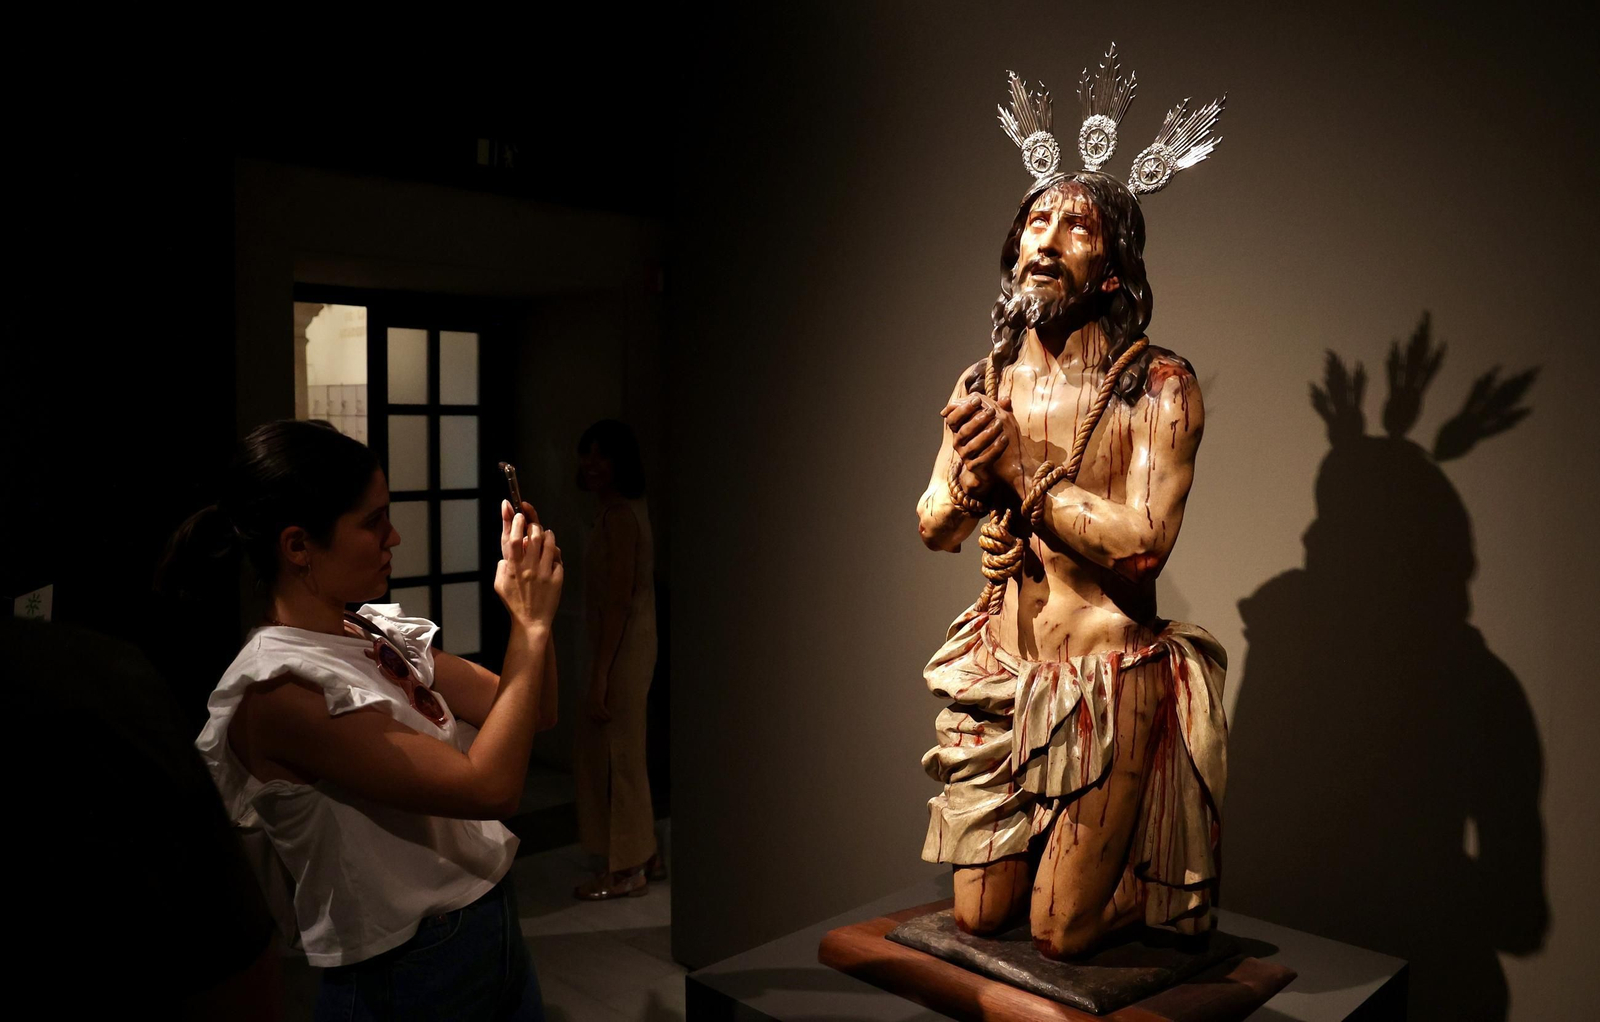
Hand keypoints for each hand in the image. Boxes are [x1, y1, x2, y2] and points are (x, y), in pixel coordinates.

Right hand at [493, 499, 562, 629]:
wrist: (532, 621)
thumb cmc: (514, 602)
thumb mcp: (499, 584)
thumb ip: (501, 566)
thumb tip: (509, 550)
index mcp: (513, 568)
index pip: (512, 538)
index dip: (513, 521)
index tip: (515, 511)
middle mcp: (529, 568)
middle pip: (533, 536)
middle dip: (532, 524)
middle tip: (532, 524)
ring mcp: (544, 573)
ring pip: (549, 543)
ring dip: (547, 534)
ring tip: (545, 535)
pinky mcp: (557, 578)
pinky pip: (558, 558)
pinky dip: (555, 553)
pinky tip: (552, 555)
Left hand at [586, 684, 610, 723]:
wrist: (598, 676)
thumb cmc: (598, 682)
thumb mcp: (596, 690)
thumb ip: (597, 695)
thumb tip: (602, 699)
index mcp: (589, 701)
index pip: (589, 713)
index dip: (594, 718)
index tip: (600, 721)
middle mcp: (590, 702)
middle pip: (593, 715)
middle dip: (599, 719)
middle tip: (606, 721)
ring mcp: (593, 701)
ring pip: (597, 714)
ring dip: (604, 718)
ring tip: (609, 719)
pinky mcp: (598, 699)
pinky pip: (601, 710)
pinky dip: (605, 714)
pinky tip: (610, 716)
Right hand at [942, 393, 1023, 497]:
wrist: (998, 463)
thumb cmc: (993, 437)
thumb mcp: (995, 420)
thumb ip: (999, 409)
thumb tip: (1006, 399)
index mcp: (958, 429)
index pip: (952, 418)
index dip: (962, 409)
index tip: (977, 400)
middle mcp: (958, 443)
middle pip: (963, 431)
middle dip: (978, 419)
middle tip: (992, 411)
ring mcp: (965, 456)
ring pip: (973, 445)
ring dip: (987, 433)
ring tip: (1000, 424)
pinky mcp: (974, 467)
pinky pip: (984, 458)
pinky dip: (995, 448)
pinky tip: (1005, 438)